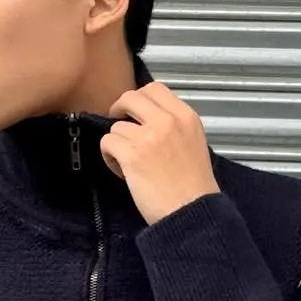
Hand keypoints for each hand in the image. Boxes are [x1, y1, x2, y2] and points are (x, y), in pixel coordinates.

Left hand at [98, 76, 220, 224]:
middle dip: (119, 110)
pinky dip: (109, 157)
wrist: (192, 212)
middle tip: (121, 129)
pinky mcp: (132, 155)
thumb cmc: (193, 185)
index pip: (155, 88)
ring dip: (117, 143)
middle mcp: (168, 121)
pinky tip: (122, 171)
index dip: (139, 98)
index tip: (134, 113)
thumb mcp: (194, 142)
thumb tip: (145, 117)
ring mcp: (149, 137)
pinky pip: (107, 143)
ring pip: (116, 126)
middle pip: (130, 97)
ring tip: (128, 163)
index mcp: (186, 116)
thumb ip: (173, 125)